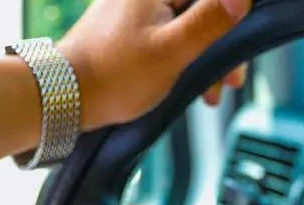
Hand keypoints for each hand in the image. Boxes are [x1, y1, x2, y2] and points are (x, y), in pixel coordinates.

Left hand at [59, 0, 251, 129]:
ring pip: (187, 24)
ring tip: (209, 93)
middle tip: (230, 81)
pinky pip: (169, 35)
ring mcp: (136, 9)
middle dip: (220, 44)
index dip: (232, 19)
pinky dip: (184, 58)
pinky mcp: (130, 28)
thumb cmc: (115, 76)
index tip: (240, 52)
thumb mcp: (173, 51)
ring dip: (205, 57)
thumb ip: (210, 20)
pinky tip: (188, 84)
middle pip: (201, 9)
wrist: (63, 96)